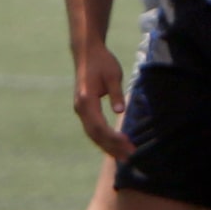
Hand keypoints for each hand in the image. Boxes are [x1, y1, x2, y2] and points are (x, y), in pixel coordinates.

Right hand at [72, 41, 132, 159]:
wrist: (87, 53)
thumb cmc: (102, 62)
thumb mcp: (113, 75)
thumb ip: (116, 93)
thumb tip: (120, 111)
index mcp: (86, 100)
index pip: (100, 126)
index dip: (113, 137)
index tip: (128, 143)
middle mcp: (80, 108)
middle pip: (95, 134)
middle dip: (112, 147)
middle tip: (129, 156)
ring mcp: (80, 109)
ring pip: (92, 134)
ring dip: (107, 146)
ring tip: (123, 156)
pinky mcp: (84, 109)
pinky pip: (92, 128)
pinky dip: (102, 139)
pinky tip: (114, 146)